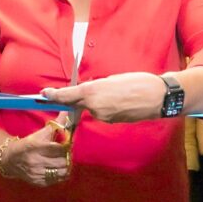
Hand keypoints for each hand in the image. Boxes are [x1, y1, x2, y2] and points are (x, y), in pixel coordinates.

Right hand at [1, 113, 71, 186]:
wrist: (10, 159)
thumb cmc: (28, 143)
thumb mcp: (39, 133)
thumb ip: (56, 124)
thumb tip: (67, 111)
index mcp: (35, 145)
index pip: (60, 148)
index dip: (67, 146)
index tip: (67, 143)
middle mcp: (35, 161)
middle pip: (63, 161)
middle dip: (67, 156)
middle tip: (66, 152)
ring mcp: (37, 173)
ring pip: (62, 172)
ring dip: (66, 166)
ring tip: (63, 160)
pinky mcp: (39, 182)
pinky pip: (58, 180)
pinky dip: (61, 174)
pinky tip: (57, 168)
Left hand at [43, 72, 165, 122]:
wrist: (158, 97)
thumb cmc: (138, 82)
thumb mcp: (113, 79)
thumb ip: (97, 86)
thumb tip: (91, 92)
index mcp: (93, 90)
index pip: (67, 95)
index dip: (54, 95)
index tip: (43, 94)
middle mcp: (95, 106)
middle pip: (81, 103)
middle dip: (85, 97)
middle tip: (103, 89)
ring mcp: (103, 116)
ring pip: (94, 108)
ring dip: (101, 102)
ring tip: (120, 93)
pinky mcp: (112, 122)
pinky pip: (104, 113)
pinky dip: (109, 107)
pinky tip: (123, 101)